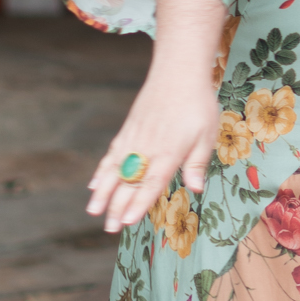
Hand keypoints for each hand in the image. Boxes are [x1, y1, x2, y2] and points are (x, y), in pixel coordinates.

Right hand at [87, 0, 230, 234]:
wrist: (178, 72)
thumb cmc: (198, 104)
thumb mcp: (207, 134)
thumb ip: (197, 163)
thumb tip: (196, 189)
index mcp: (169, 152)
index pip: (151, 183)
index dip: (138, 204)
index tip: (126, 222)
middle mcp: (148, 148)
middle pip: (129, 181)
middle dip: (118, 206)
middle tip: (109, 228)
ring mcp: (134, 138)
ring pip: (115, 170)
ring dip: (103, 192)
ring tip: (93, 211)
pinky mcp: (128, 129)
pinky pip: (112, 154)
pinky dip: (102, 170)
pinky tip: (94, 184)